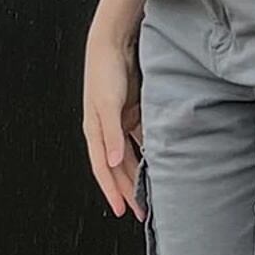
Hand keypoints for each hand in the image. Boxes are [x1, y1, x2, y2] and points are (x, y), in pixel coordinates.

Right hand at [82, 25, 145, 221]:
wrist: (113, 43)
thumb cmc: (105, 71)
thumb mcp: (108, 104)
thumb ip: (112, 134)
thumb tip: (114, 162)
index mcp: (95, 131)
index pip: (104, 169)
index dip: (111, 191)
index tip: (121, 210)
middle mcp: (106, 131)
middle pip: (118, 168)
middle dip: (127, 191)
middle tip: (140, 212)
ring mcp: (120, 123)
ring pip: (130, 158)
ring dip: (138, 176)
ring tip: (150, 195)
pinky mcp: (133, 113)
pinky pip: (141, 140)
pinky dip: (148, 154)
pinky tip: (159, 165)